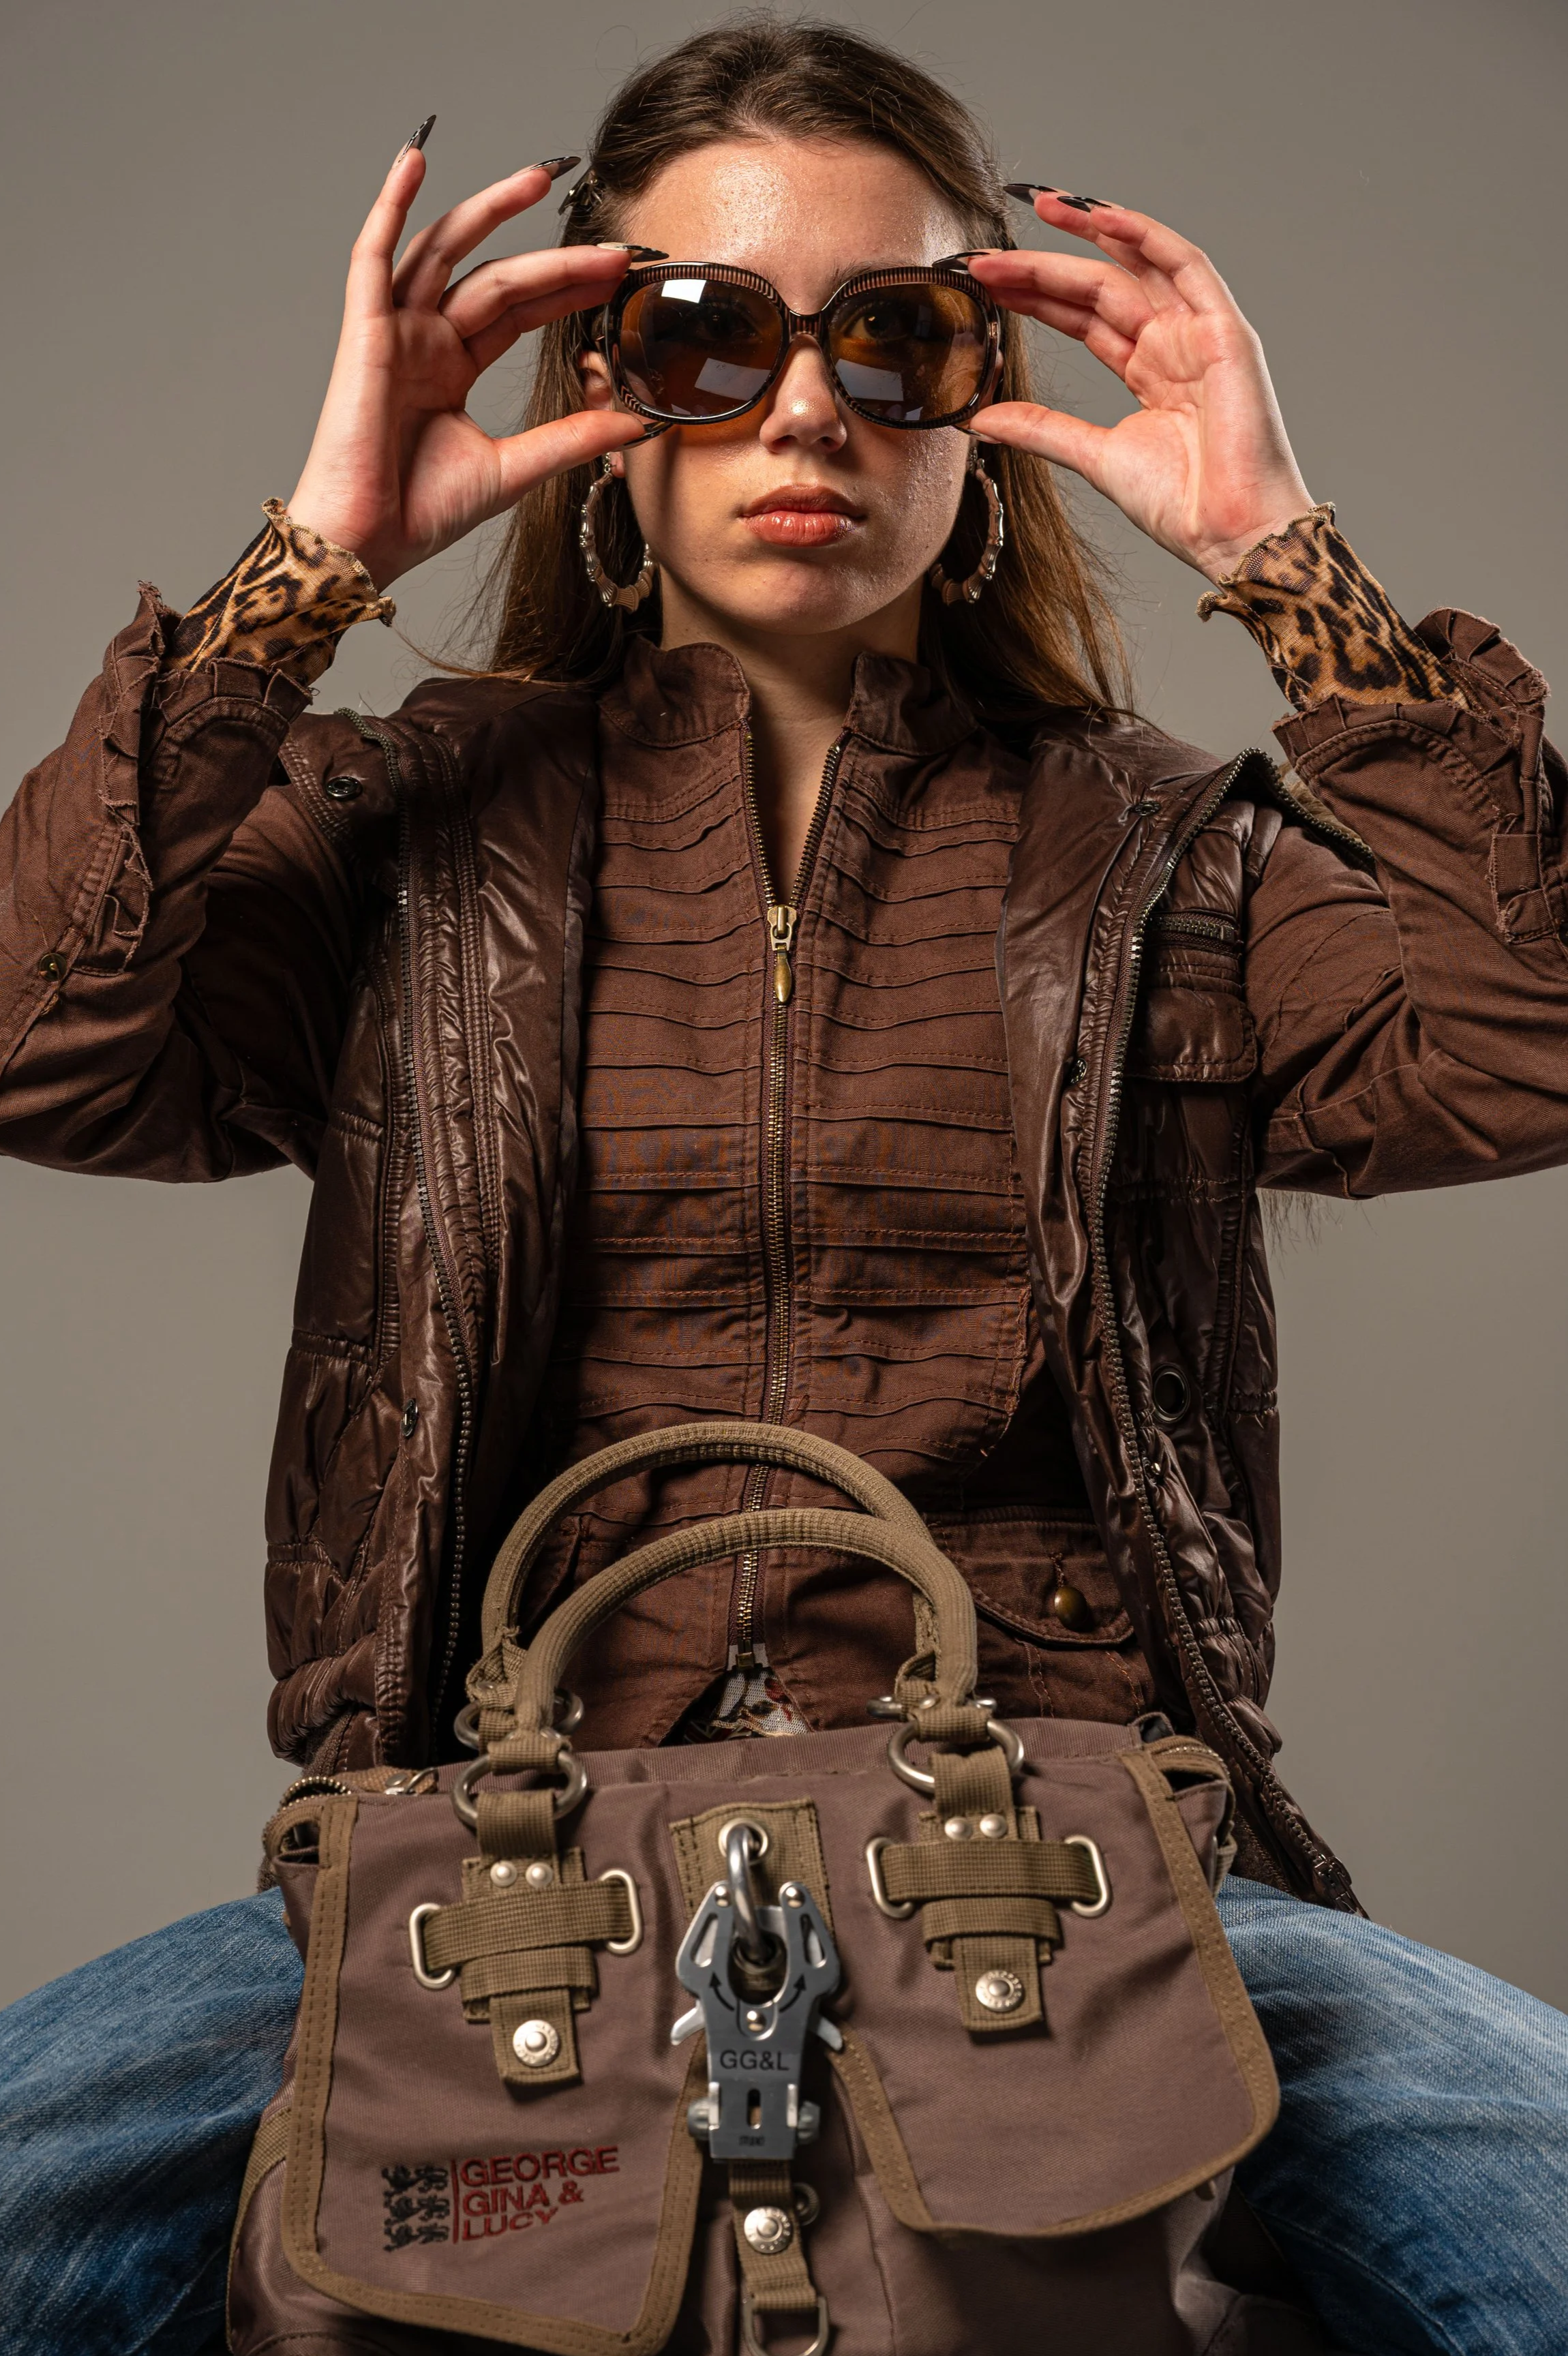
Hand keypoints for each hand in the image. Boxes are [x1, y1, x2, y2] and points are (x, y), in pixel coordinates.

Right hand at [286, 138, 647, 588]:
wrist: (370, 541)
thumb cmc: (423, 513)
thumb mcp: (517, 469)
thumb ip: (573, 439)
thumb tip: (636, 424)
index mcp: (452, 369)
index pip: (519, 311)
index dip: (566, 289)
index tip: (616, 274)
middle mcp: (424, 342)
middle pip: (496, 279)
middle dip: (555, 262)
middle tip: (612, 249)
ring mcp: (393, 332)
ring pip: (445, 251)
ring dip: (489, 210)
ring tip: (538, 177)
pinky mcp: (364, 332)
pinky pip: (373, 255)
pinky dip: (390, 205)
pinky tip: (415, 161)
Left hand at [965, 194, 1312, 581]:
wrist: (1231, 534)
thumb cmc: (1183, 505)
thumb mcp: (1094, 458)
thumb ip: (1041, 430)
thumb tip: (980, 419)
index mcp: (1147, 371)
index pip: (1082, 318)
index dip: (1035, 296)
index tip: (986, 284)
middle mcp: (1173, 344)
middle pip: (1100, 288)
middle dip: (1043, 268)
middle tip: (987, 259)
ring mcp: (1200, 334)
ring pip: (1136, 267)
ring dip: (1090, 234)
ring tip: (1041, 209)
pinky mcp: (1225, 331)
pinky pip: (1185, 265)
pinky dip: (1146, 237)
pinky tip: (1103, 218)